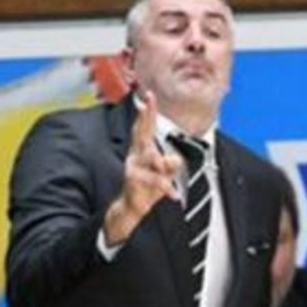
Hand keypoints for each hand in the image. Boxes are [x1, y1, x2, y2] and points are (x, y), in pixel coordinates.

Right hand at [103, 90, 179, 247]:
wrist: (131, 211)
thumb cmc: (147, 189)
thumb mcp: (163, 175)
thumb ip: (170, 165)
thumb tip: (175, 159)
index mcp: (141, 151)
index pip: (144, 128)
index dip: (147, 112)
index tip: (149, 95)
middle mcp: (135, 157)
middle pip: (140, 134)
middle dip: (144, 118)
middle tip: (146, 104)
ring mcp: (133, 169)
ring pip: (148, 158)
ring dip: (160, 161)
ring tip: (169, 165)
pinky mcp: (134, 185)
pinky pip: (150, 182)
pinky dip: (163, 186)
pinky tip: (173, 193)